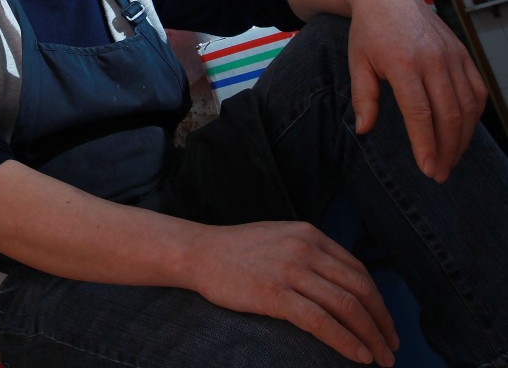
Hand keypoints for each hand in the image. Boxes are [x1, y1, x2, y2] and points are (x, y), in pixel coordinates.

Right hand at [191, 221, 398, 364]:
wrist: (199, 253)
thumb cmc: (236, 250)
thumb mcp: (279, 238)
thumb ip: (309, 252)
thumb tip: (340, 282)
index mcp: (309, 234)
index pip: (358, 271)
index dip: (378, 301)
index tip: (385, 324)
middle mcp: (305, 249)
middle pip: (359, 290)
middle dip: (382, 322)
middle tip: (391, 347)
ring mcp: (290, 271)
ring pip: (346, 307)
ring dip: (370, 337)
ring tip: (380, 358)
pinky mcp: (275, 294)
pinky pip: (321, 321)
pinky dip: (345, 341)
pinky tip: (357, 356)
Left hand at [347, 0, 486, 181]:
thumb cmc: (368, 32)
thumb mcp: (357, 63)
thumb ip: (363, 97)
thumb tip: (364, 129)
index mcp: (404, 64)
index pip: (420, 113)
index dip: (426, 144)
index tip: (427, 169)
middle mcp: (434, 61)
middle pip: (449, 114)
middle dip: (447, 150)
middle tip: (439, 174)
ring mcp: (452, 56)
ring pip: (467, 106)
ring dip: (462, 138)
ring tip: (451, 160)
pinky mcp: (463, 54)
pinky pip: (476, 90)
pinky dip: (474, 115)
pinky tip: (463, 132)